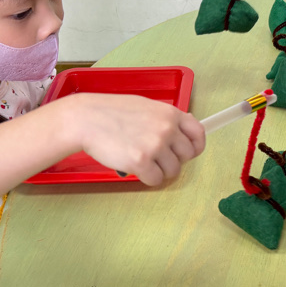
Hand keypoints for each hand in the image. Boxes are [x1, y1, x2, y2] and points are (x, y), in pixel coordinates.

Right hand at [66, 93, 204, 185]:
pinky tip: (136, 168)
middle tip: (156, 157)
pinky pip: (156, 180)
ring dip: (159, 170)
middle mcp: (167, 128)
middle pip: (187, 156)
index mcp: (170, 113)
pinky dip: (147, 178)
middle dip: (173, 159)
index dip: (195, 146)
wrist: (86, 119)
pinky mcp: (141, 162)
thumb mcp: (146, 106)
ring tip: (143, 161)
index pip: (199, 134)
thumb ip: (165, 119)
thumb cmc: (112, 112)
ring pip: (173, 171)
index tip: (187, 152)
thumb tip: (183, 131)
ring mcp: (155, 145)